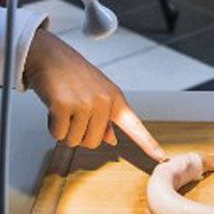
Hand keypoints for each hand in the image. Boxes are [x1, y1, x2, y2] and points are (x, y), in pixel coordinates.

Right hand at [21, 28, 167, 161]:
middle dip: (78, 133)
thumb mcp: (96, 93)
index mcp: (115, 99)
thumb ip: (106, 118)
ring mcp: (84, 103)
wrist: (50, 55)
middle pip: (93, 143)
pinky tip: (53, 107)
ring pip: (74, 141)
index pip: (135, 126)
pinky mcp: (63, 106)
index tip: (163, 158)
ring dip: (64, 130)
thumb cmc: (72, 74)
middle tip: (72, 112)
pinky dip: (52, 126)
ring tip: (63, 106)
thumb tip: (111, 140)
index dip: (149, 144)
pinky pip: (58, 134)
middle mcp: (103, 101)